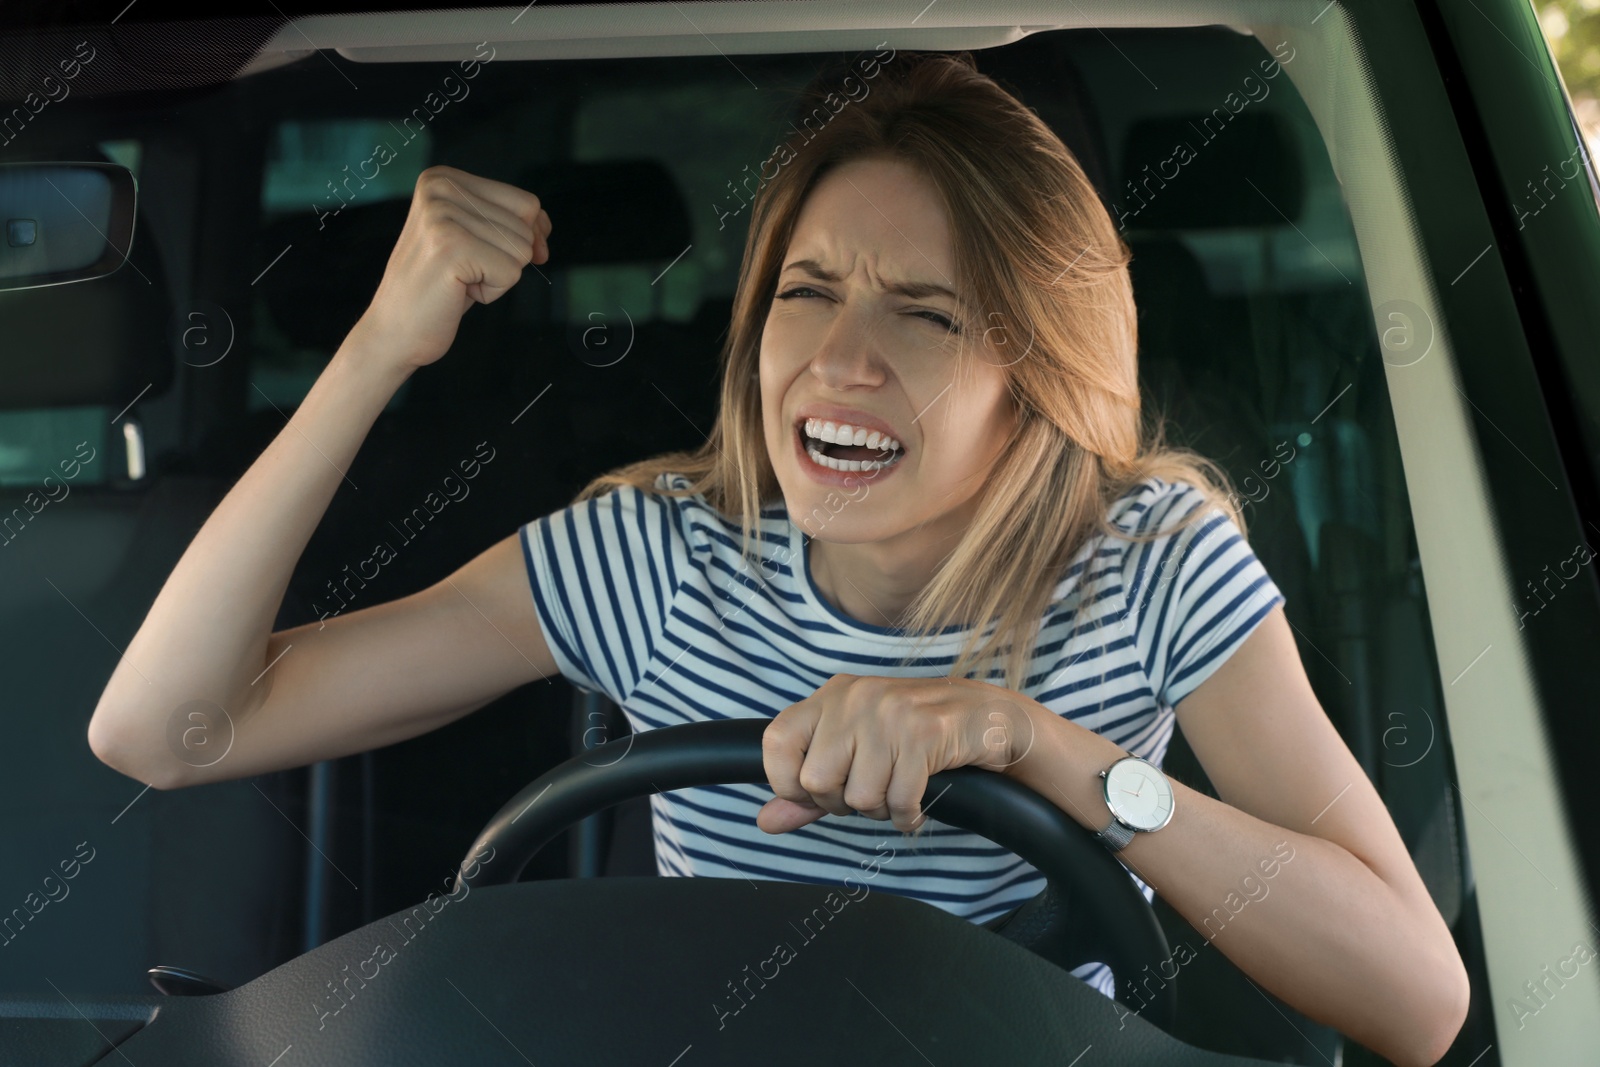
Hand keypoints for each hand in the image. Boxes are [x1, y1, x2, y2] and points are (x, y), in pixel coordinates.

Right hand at [351, 165, 550, 371]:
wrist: (394, 331)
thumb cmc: (439, 288)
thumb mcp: (475, 241)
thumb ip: (510, 222)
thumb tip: (544, 226)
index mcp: (443, 178)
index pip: (526, 203)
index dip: (524, 239)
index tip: (485, 257)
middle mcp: (440, 188)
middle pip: (527, 226)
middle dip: (504, 260)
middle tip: (461, 272)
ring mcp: (443, 215)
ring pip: (522, 250)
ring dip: (496, 277)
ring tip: (456, 280)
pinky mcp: (451, 247)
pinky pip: (511, 273)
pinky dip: (491, 292)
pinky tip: (456, 291)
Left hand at [758, 674, 1038, 835]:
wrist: (986, 718)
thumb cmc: (913, 738)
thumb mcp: (855, 755)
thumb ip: (807, 791)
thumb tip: (766, 821)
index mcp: (831, 696)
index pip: (776, 741)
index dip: (788, 782)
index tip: (816, 793)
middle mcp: (855, 697)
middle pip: (817, 779)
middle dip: (843, 802)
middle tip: (870, 792)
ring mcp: (890, 712)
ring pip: (860, 795)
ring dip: (881, 809)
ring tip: (898, 790)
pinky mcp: (925, 732)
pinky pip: (900, 800)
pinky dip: (908, 815)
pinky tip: (917, 803)